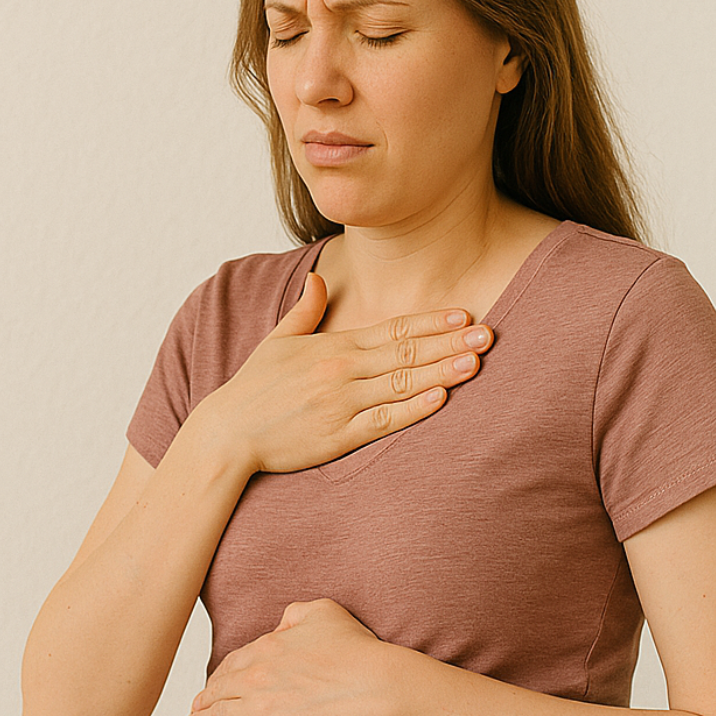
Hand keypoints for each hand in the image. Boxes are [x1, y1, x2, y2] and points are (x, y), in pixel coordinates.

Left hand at [181, 598, 392, 715]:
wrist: (372, 690)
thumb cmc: (357, 652)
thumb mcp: (324, 613)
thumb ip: (296, 613)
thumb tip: (281, 623)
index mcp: (267, 648)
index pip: (233, 663)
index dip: (220, 675)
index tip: (215, 683)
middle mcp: (255, 677)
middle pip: (219, 690)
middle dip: (204, 700)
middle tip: (195, 709)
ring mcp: (256, 709)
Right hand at [206, 271, 494, 474]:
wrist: (226, 433)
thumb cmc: (252, 389)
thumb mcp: (276, 341)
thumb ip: (305, 310)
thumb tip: (320, 278)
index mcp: (332, 346)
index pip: (392, 328)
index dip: (430, 321)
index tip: (463, 315)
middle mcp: (341, 371)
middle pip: (406, 352)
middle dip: (450, 342)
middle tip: (489, 333)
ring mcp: (341, 404)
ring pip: (402, 383)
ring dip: (442, 371)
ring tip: (476, 362)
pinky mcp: (337, 436)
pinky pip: (383, 421)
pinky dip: (413, 409)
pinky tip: (440, 397)